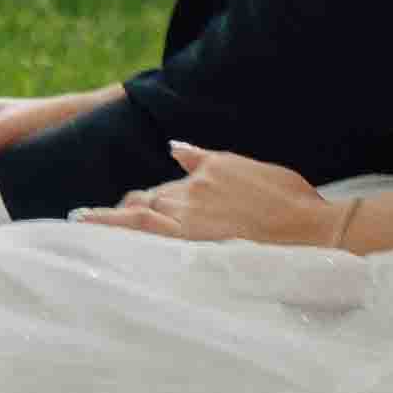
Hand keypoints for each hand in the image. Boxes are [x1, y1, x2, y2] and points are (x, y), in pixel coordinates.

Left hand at [77, 143, 345, 248]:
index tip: (122, 210)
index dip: (137, 203)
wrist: (311, 231)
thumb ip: (205, 160)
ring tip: (80, 223)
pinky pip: (145, 238)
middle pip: (140, 204)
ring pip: (135, 220)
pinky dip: (116, 231)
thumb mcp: (244, 167)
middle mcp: (188, 195)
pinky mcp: (192, 245)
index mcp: (203, 174)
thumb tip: (175, 148)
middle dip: (118, 214)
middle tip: (92, 222)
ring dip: (106, 221)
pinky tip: (94, 233)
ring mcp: (186, 222)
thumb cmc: (290, 199)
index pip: (157, 191)